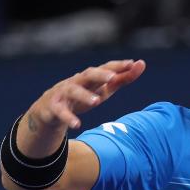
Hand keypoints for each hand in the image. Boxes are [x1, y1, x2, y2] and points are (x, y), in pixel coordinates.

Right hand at [29, 60, 146, 131]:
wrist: (48, 111)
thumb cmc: (81, 97)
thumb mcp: (102, 90)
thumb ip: (121, 79)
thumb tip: (141, 64)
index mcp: (90, 77)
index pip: (105, 68)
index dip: (118, 66)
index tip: (133, 64)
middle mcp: (76, 81)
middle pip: (88, 74)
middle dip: (100, 75)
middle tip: (112, 78)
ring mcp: (63, 93)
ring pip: (73, 91)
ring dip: (85, 95)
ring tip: (96, 102)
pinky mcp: (53, 107)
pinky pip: (60, 112)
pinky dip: (68, 118)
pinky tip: (77, 125)